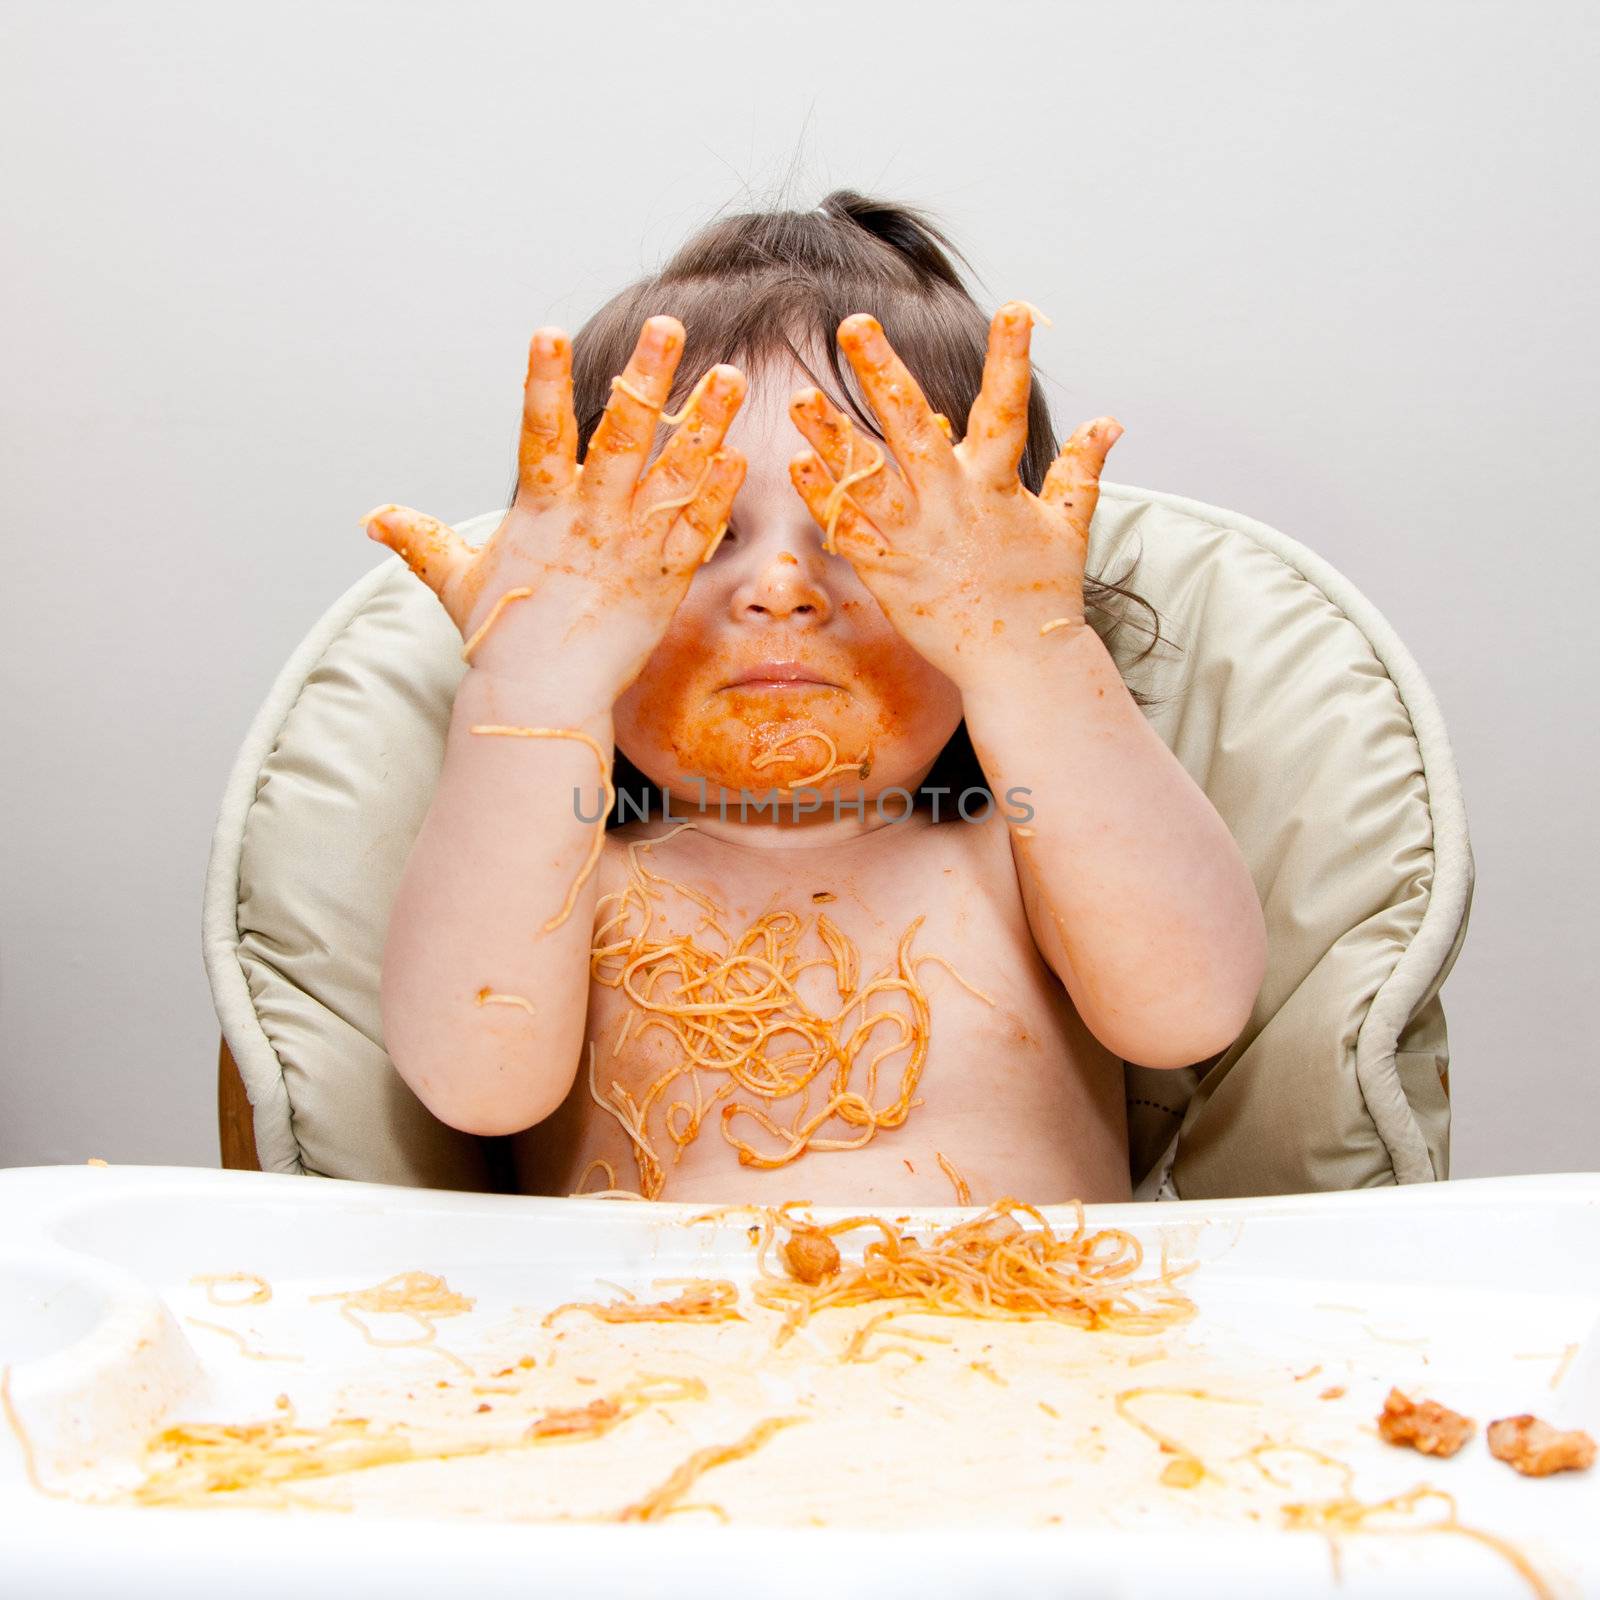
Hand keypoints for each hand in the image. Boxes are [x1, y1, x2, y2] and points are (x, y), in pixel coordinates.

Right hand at [363, 317, 746, 698]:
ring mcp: (634, 547)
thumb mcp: (457, 583)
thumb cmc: (501, 641)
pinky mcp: (666, 579)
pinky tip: (738, 456)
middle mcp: (591, 519)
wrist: (544, 697)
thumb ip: (425, 541)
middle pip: (622, 437)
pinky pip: (698, 529)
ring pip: (674, 473)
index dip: (542, 382)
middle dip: (645, 379)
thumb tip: (374, 518)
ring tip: (728, 377)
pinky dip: (718, 493)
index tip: (547, 331)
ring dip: (704, 423)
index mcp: (541, 510)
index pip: (538, 432)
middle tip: (668, 327)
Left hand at [786, 304, 1121, 693]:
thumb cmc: (1044, 593)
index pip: (1006, 408)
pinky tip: (800, 466)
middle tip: (854, 325)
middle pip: (911, 427)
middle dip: (882, 372)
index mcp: (997, 486)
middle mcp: (951, 504)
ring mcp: (916, 539)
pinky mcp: (890, 574)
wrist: (1019, 664)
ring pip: (865, 476)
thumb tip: (1111, 421)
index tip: (1015, 307)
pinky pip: (850, 531)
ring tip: (799, 397)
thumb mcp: (1070, 525)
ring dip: (830, 435)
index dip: (1012, 358)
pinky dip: (825, 500)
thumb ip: (1082, 468)